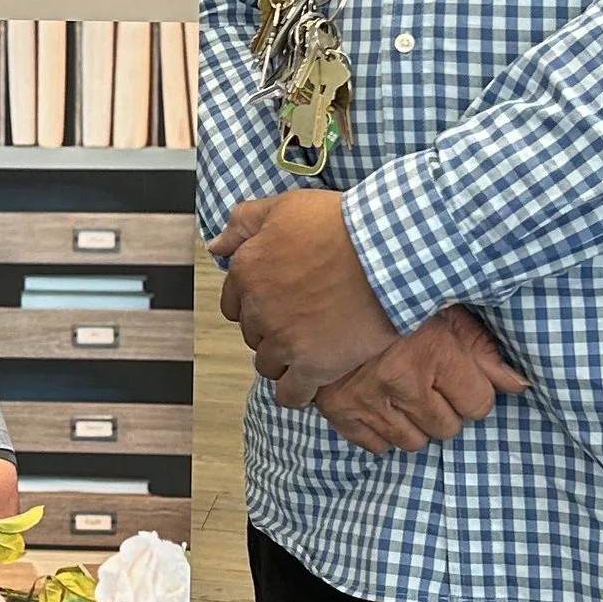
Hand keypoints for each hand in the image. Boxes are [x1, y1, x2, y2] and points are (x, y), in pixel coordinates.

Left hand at [211, 191, 395, 403]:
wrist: (385, 253)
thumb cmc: (341, 226)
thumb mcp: (285, 207)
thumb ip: (243, 223)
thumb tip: (217, 244)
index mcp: (247, 272)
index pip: (233, 303)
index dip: (255, 304)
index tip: (277, 301)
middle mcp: (258, 309)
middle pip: (253, 334)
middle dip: (271, 329)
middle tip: (301, 320)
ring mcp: (284, 341)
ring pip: (268, 364)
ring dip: (283, 360)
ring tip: (310, 348)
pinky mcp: (312, 366)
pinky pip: (291, 394)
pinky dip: (297, 392)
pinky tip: (310, 383)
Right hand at [316, 310, 528, 452]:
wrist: (326, 292)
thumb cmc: (394, 299)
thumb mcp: (446, 312)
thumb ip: (484, 352)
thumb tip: (519, 385)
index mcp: (432, 351)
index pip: (478, 404)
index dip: (473, 390)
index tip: (458, 374)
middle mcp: (401, 381)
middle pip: (447, 428)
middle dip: (446, 408)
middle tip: (430, 381)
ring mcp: (367, 400)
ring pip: (413, 442)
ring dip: (416, 423)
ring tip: (407, 393)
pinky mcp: (339, 411)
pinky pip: (377, 446)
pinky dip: (384, 431)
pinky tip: (383, 404)